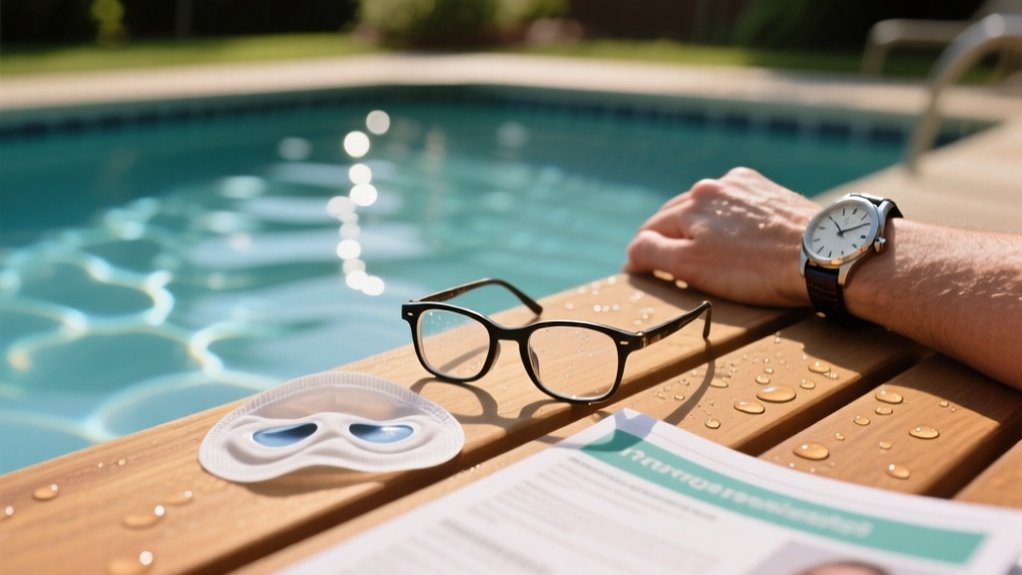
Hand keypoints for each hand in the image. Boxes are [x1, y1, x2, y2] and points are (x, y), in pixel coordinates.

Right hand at [624, 167, 818, 306]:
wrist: (823, 255)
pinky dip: (731, 224)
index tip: (639, 271)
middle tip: (666, 265)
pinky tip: (739, 241)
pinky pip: (738, 208)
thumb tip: (632, 250)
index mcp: (691, 201)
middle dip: (669, 238)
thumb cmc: (756, 268)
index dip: (642, 253)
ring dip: (701, 229)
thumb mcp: (693, 266)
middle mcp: (716, 185)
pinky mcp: (772, 192)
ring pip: (710, 210)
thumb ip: (654, 253)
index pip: (651, 229)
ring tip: (705, 254)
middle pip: (679, 215)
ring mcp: (747, 186)